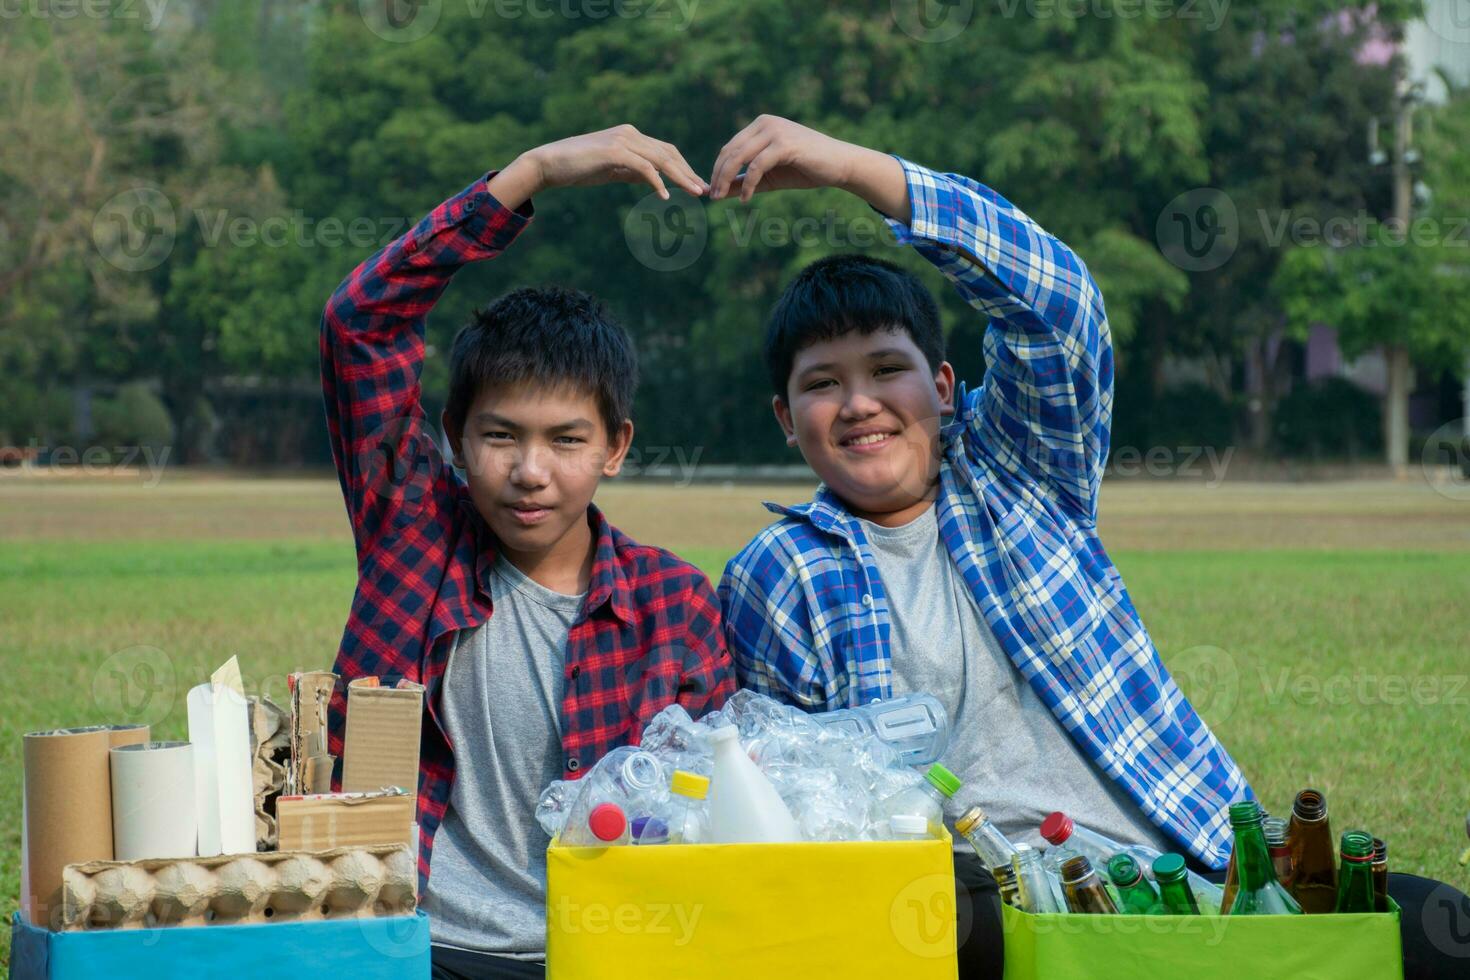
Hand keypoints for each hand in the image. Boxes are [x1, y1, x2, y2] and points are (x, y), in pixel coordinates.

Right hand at [526, 124, 706, 199]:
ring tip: (695, 193)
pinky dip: (657, 181)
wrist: (549, 163)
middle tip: (704, 191)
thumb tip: (652, 181)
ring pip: (661, 159)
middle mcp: (630, 133)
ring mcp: (623, 140)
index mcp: (631, 136)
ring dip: (681, 177)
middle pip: (669, 153)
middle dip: (688, 173)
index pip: (665, 151)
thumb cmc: (578, 168)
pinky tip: (665, 196)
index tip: (696, 185)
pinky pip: (643, 167)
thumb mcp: (612, 170)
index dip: (683, 168)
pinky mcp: (614, 151)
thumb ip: (632, 172)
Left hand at [708, 115, 859, 202]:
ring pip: (739, 157)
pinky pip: (757, 166)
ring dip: (726, 180)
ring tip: (721, 198)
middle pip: (730, 151)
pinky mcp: (784, 144)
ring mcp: (775, 131)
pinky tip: (746, 199)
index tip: (711, 191)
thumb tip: (719, 192)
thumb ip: (745, 181)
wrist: (839, 165)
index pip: (730, 147)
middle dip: (718, 176)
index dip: (717, 169)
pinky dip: (748, 185)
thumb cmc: (806, 169)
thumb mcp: (769, 177)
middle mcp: (765, 123)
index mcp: (761, 125)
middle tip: (712, 197)